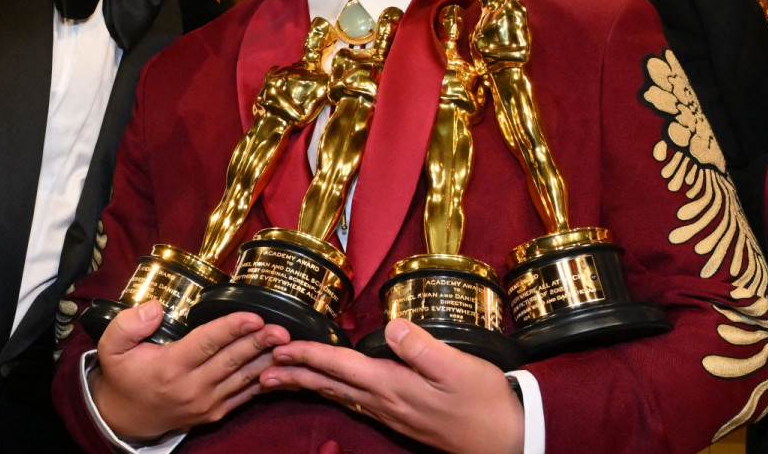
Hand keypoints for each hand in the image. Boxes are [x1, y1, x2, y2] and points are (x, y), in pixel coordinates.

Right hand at [86, 300, 287, 440]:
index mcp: (170, 367)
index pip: (206, 344)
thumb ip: (129, 324)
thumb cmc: (124, 376)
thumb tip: (155, 308)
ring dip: (267, 359)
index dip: (231, 328)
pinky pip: (245, 396)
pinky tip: (282, 366)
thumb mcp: (112, 347)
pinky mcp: (215, 412)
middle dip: (258, 343)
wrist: (126, 418)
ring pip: (243, 378)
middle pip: (231, 361)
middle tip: (282, 328)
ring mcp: (207, 402)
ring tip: (288, 343)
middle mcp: (192, 387)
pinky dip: (266, 381)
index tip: (253, 316)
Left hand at [261, 319, 522, 453]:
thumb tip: (390, 327)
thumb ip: (421, 347)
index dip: (308, 354)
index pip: (340, 367)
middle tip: (260, 368)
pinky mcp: (404, 417)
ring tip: (282, 379)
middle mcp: (386, 402)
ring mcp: (394, 413)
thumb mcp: (458, 368)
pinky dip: (334, 393)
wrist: (507, 441)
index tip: (279, 346)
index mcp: (393, 386)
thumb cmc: (485, 403)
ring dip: (310, 385)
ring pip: (340, 395)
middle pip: (331, 385)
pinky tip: (332, 392)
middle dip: (295, 374)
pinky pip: (356, 403)